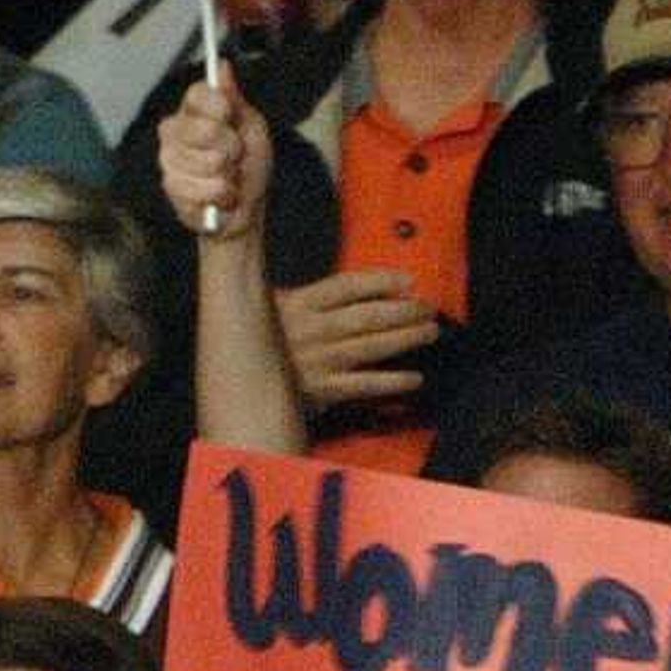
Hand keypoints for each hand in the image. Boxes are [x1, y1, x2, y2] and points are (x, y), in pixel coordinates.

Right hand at [157, 78, 274, 237]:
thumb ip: (234, 99)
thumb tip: (223, 67)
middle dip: (231, 147)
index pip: (199, 94)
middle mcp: (176, 130)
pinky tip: (220, 194)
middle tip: (234, 154)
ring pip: (206, 162)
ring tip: (227, 176)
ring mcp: (170, 158)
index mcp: (194, 110)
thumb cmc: (248, 165)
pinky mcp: (171, 186)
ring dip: (228, 174)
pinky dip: (220, 194)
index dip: (221, 107)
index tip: (230, 116)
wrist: (245, 206)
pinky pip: (201, 188)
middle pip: (205, 130)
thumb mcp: (251, 126)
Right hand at [274, 270, 437, 411]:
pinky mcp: (322, 390)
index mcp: (299, 304)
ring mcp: (318, 361)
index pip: (347, 286)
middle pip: (367, 315)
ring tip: (429, 331)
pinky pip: (364, 385)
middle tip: (427, 308)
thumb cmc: (265, 342)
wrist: (241, 381)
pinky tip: (413, 378)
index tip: (408, 280)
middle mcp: (311, 330)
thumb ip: (312, 297)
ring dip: (405, 338)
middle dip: (403, 310)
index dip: (382, 281)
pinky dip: (392, 382)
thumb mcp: (276, 307)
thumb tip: (364, 289)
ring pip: (371, 347)